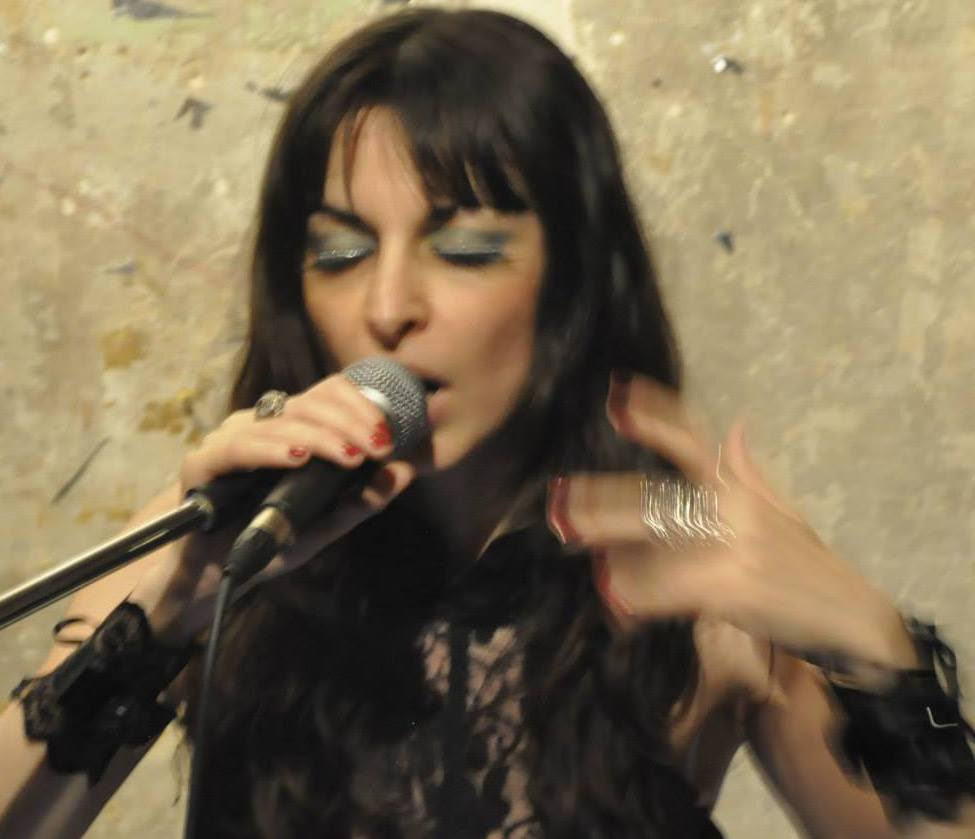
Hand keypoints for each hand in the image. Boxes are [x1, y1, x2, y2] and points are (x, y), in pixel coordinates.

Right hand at [132, 373, 416, 642]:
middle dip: (350, 422)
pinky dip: (270, 449)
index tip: (389, 434)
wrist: (213, 576)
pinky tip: (298, 457)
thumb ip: (361, 500)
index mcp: (290, 428)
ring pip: (280, 421)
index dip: (361, 405)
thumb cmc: (266, 541)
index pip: (328, 395)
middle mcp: (260, 424)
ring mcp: (230, 439)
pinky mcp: (202, 464)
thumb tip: (405, 472)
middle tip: (379, 446)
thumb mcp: (323, 524)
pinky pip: (238, 448)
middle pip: (310, 403)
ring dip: (321, 436)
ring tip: (350, 454)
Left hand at [547, 372, 918, 669]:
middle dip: (602, 498)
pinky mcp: (730, 586)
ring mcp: (732, 545)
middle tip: (559, 498)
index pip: (693, 440)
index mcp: (741, 487)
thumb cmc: (809, 565)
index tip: (617, 396)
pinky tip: (614, 600)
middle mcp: (733, 507)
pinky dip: (638, 596)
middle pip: (655, 496)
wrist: (852, 617)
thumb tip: (738, 424)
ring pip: (653, 541)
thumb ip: (752, 470)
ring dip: (609, 545)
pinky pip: (669, 588)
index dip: (655, 416)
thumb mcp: (784, 510)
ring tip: (570, 542)